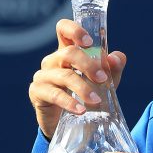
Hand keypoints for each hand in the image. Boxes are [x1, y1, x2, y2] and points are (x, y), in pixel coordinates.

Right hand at [28, 19, 126, 137]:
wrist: (70, 122)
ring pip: (64, 75)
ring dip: (83, 87)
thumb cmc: (87, 94)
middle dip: (88, 65)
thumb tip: (116, 58)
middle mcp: (53, 60)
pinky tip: (81, 110)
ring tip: (96, 100)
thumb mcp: (105, 81)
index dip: (74, 30)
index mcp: (68, 50)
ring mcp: (43, 75)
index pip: (63, 29)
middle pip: (68, 53)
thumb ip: (113, 68)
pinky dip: (70, 102)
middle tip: (102, 79)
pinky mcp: (37, 92)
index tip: (89, 42)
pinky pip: (54, 94)